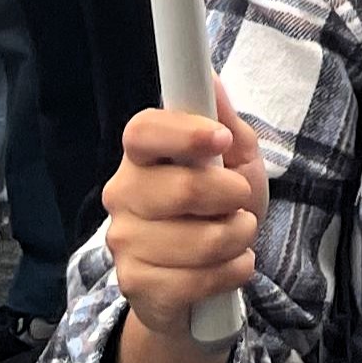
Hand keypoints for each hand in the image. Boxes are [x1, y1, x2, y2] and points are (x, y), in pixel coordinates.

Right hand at [104, 82, 259, 340]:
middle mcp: (122, 194)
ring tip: (236, 235)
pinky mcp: (134, 284)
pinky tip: (228, 265)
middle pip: (182, 189)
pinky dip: (232, 271)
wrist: (203, 276)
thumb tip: (209, 78)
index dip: (183, 132)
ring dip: (238, 238)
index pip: (142, 131)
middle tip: (239, 200)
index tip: (220, 139)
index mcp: (142, 155)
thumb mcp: (235, 160)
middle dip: (232, 196)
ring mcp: (123, 241)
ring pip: (200, 241)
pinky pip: (197, 280)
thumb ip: (225, 123)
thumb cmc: (218, 206)